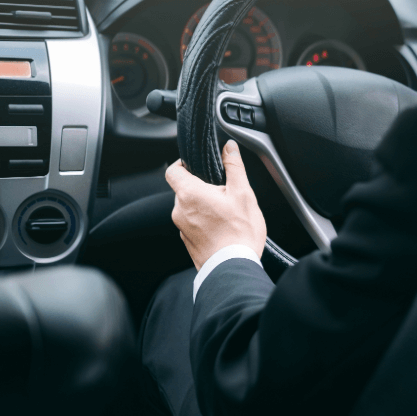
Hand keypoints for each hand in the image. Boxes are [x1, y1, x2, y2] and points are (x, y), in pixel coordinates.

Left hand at [165, 140, 266, 269]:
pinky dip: (204, 222)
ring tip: (227, 214)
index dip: (183, 164)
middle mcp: (179, 210)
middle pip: (184, 190)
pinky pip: (193, 224)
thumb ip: (234, 167)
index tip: (196, 165)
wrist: (233, 267)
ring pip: (189, 208)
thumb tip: (229, 148)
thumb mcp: (243, 193)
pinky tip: (223, 228)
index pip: (173, 170)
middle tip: (224, 193)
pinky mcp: (187, 242)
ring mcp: (181, 228)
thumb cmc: (239, 232)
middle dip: (201, 188)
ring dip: (204, 206)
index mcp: (189, 194)